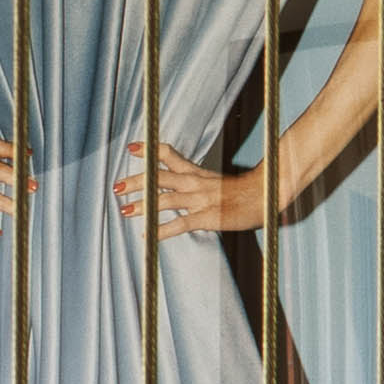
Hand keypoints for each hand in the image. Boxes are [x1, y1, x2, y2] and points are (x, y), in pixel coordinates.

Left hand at [116, 139, 267, 237]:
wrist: (265, 196)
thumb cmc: (241, 191)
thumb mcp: (213, 180)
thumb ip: (193, 179)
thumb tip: (174, 180)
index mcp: (196, 173)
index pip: (170, 156)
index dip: (150, 150)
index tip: (131, 147)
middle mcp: (195, 183)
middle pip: (160, 178)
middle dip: (137, 181)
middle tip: (117, 186)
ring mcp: (201, 199)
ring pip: (165, 200)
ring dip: (143, 205)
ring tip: (125, 210)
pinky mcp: (208, 216)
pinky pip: (181, 223)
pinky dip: (162, 230)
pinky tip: (148, 236)